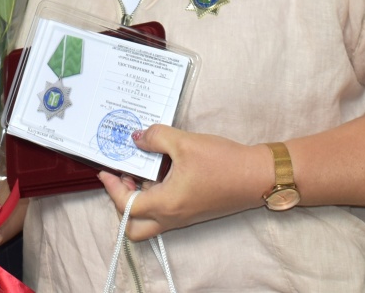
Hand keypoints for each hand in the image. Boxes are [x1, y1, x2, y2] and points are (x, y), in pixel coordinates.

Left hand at [98, 125, 265, 241]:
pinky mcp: (193, 211)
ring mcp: (184, 217)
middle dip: (121, 205)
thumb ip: (155, 137)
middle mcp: (173, 217)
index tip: (106, 170)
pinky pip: (165, 212)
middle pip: (134, 227)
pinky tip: (161, 171)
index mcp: (167, 204)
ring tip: (141, 170)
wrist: (258, 176)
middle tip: (124, 178)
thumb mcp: (184, 142)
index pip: (126, 206)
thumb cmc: (224, 162)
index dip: (112, 188)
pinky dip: (155, 196)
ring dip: (139, 200)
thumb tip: (136, 138)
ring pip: (150, 220)